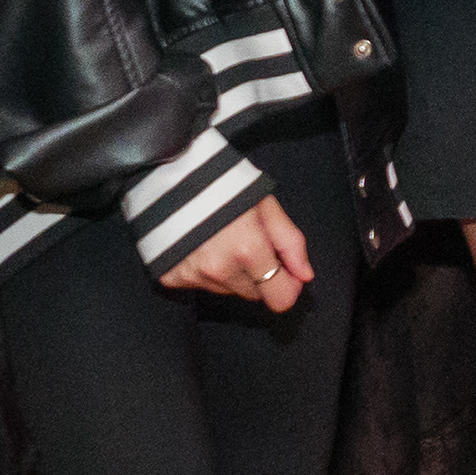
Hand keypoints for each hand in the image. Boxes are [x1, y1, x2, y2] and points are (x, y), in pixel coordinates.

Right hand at [161, 192, 313, 309]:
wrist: (169, 176)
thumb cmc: (226, 186)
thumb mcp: (266, 205)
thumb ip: (291, 242)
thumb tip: (305, 276)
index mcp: (248, 250)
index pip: (280, 298)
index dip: (289, 286)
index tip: (287, 270)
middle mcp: (220, 270)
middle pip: (255, 295)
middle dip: (259, 275)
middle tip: (250, 243)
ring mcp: (193, 276)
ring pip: (228, 291)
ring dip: (232, 273)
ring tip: (223, 240)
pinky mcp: (171, 278)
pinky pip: (201, 286)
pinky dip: (205, 271)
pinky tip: (201, 246)